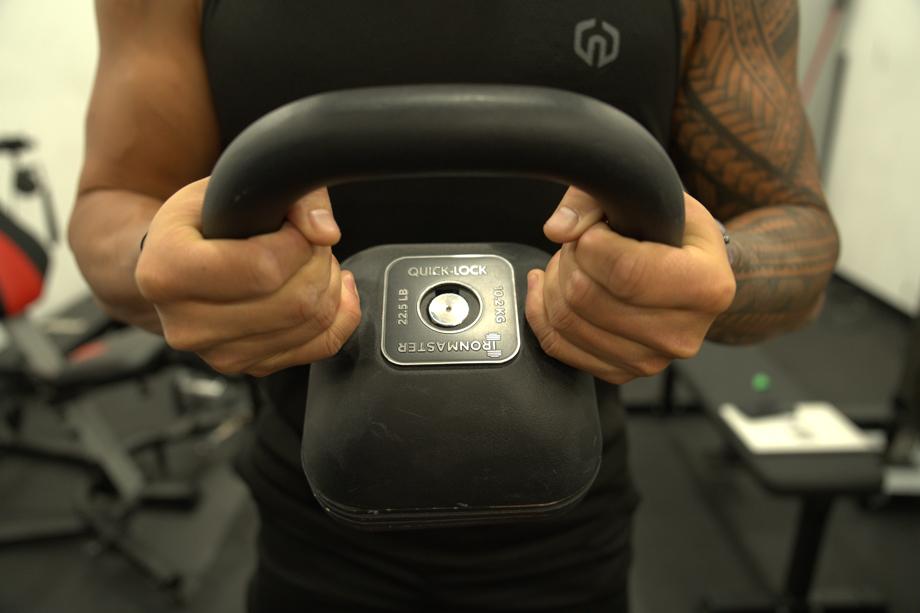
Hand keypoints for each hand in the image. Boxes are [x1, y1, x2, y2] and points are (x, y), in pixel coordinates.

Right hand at [135, 178, 360, 376]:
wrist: (176, 263)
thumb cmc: (204, 221)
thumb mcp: (233, 186)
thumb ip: (287, 194)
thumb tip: (325, 232)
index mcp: (167, 273)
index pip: (262, 269)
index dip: (297, 243)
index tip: (294, 226)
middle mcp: (187, 325)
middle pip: (294, 303)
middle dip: (319, 262)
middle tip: (311, 241)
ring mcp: (218, 355)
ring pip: (311, 324)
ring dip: (330, 285)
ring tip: (314, 259)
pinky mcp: (249, 368)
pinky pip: (320, 346)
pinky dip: (341, 313)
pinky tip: (333, 286)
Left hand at [525, 188, 735, 384]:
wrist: (693, 272)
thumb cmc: (675, 231)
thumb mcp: (652, 194)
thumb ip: (597, 200)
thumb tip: (558, 229)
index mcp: (706, 286)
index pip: (627, 273)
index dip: (592, 243)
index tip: (596, 229)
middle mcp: (682, 334)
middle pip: (587, 298)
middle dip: (570, 259)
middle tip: (582, 242)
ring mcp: (651, 360)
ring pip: (566, 322)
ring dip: (554, 282)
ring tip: (573, 260)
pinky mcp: (620, 372)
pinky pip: (557, 345)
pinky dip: (540, 309)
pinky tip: (549, 284)